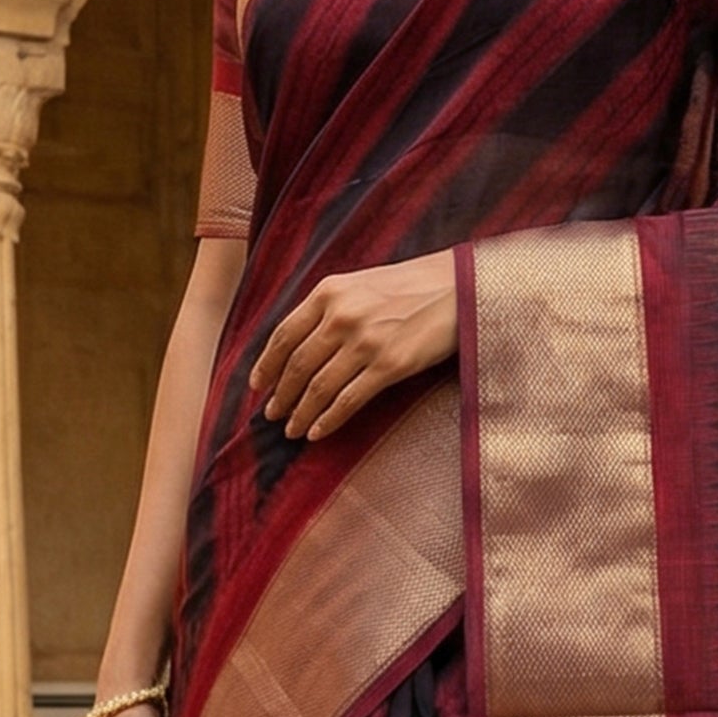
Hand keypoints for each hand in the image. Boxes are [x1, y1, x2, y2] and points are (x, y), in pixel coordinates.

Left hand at [249, 252, 458, 441]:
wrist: (460, 286)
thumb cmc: (412, 286)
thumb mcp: (361, 284)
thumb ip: (329, 308)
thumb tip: (299, 346)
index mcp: (329, 292)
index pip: (284, 334)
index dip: (266, 365)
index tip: (257, 386)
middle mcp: (341, 316)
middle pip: (297, 365)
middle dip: (280, 396)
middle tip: (272, 415)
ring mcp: (365, 342)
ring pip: (318, 387)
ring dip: (301, 413)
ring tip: (292, 429)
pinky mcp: (390, 365)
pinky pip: (348, 400)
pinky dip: (328, 420)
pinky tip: (318, 432)